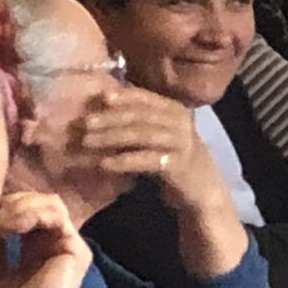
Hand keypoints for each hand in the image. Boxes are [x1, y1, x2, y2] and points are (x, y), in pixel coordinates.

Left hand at [0, 190, 92, 287]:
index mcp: (33, 247)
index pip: (21, 210)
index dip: (1, 206)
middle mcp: (51, 241)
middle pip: (34, 200)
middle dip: (10, 203)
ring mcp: (65, 242)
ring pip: (46, 201)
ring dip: (20, 206)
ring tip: (1, 223)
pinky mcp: (74, 246)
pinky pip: (56, 213)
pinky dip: (33, 212)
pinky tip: (12, 225)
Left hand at [66, 84, 225, 206]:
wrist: (202, 191)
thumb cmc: (173, 159)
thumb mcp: (158, 135)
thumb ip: (138, 121)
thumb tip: (103, 104)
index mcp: (175, 110)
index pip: (146, 98)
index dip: (122, 96)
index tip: (99, 97)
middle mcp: (180, 122)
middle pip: (140, 115)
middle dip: (110, 117)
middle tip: (85, 123)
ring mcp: (181, 143)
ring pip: (141, 134)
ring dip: (111, 137)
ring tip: (87, 142)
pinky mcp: (178, 165)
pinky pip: (146, 159)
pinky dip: (124, 161)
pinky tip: (105, 164)